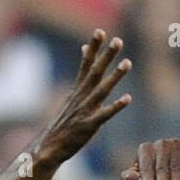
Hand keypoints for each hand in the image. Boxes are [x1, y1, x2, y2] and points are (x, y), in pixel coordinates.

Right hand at [33, 31, 132, 169]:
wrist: (51, 147)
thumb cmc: (66, 122)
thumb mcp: (73, 96)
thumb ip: (83, 76)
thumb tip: (84, 51)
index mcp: (78, 90)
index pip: (86, 65)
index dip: (93, 48)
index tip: (100, 32)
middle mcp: (82, 97)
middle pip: (95, 72)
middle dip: (106, 56)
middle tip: (118, 41)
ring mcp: (85, 111)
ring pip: (102, 90)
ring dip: (115, 76)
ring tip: (128, 63)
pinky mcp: (89, 126)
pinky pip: (105, 114)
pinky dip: (115, 106)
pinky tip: (128, 99)